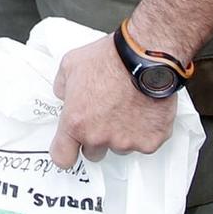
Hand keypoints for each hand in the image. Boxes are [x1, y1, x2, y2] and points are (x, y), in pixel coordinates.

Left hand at [49, 34, 175, 167]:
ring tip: (127, 106)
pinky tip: (144, 110)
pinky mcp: (150, 141)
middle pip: (94, 153)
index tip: (70, 148)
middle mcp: (99, 136)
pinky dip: (145, 130)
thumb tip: (64, 95)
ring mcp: (126, 142)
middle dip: (97, 137)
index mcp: (76, 122)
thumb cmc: (111, 58)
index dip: (66, 152)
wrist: (145, 56)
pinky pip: (145, 142)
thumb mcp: (70, 65)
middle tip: (105, 115)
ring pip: (121, 147)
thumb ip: (62, 87)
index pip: (63, 157)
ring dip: (122, 133)